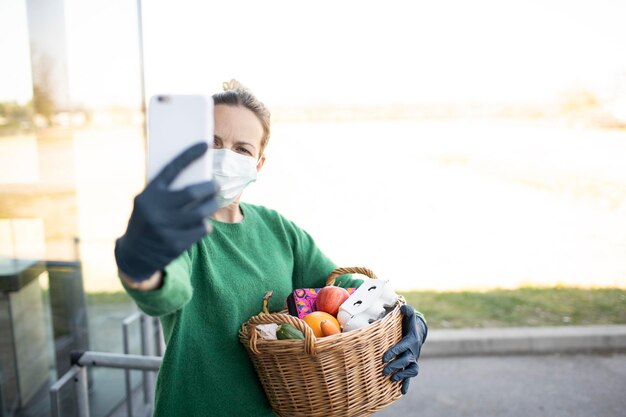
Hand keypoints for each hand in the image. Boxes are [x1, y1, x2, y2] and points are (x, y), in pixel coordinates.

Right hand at [115, 142, 218, 281]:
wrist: (134, 255)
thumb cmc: (146, 220)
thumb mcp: (148, 202)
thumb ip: (167, 192)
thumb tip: (197, 177)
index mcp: (149, 194)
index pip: (172, 168)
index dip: (190, 155)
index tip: (206, 144)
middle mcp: (156, 209)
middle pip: (194, 192)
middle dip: (210, 187)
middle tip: (216, 185)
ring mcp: (166, 228)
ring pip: (202, 212)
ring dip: (212, 206)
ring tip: (213, 202)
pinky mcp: (176, 244)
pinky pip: (202, 229)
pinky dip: (205, 225)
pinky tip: (202, 223)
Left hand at [382, 304, 427, 393]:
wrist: (417, 333)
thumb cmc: (408, 325)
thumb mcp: (408, 316)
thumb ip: (407, 310)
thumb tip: (404, 306)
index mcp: (410, 340)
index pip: (402, 347)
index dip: (394, 352)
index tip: (384, 357)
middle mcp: (413, 351)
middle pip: (405, 361)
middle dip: (395, 366)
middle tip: (384, 370)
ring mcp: (412, 360)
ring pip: (410, 370)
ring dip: (401, 376)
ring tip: (391, 379)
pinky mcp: (411, 366)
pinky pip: (410, 376)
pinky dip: (407, 384)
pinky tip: (402, 392)